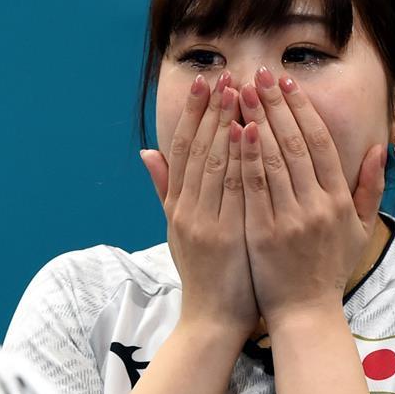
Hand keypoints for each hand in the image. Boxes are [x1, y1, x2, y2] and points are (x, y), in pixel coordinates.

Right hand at [140, 72, 259, 336]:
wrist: (214, 319)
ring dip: (225, 124)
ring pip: (214, 163)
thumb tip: (146, 153)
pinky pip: (235, 190)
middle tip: (223, 74)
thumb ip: (166, 191)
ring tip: (237, 90)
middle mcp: (188, 210)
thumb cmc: (206, 273)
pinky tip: (248, 132)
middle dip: (211, 110)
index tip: (205, 83)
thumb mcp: (179, 230)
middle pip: (198, 150)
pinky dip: (239, 159)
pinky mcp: (226, 236)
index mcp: (178, 207)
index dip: (193, 114)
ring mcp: (207, 222)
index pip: (184, 150)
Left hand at [237, 67, 385, 330]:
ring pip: (272, 159)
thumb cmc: (329, 270)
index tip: (285, 83)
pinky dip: (244, 157)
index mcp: (339, 201)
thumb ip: (370, 188)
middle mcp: (317, 205)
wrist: (305, 312)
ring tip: (238, 92)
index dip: (302, 109)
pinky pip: (253, 187)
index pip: (319, 143)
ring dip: (255, 120)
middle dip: (273, 105)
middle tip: (256, 75)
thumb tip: (381, 148)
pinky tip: (233, 131)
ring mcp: (290, 219)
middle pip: (294, 143)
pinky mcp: (264, 233)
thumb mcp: (360, 230)